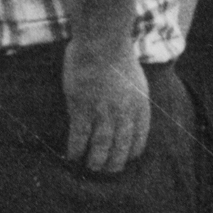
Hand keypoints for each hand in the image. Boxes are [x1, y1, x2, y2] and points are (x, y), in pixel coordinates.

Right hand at [61, 37, 151, 175]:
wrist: (102, 42)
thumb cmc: (118, 57)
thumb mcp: (136, 81)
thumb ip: (133, 102)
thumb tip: (127, 119)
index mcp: (140, 107)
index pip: (139, 141)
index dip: (131, 154)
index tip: (124, 160)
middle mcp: (125, 114)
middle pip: (120, 150)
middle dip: (112, 165)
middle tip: (104, 171)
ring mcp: (103, 113)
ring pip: (100, 149)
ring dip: (94, 163)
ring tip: (89, 168)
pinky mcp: (83, 109)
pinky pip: (79, 139)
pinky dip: (75, 151)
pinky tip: (72, 157)